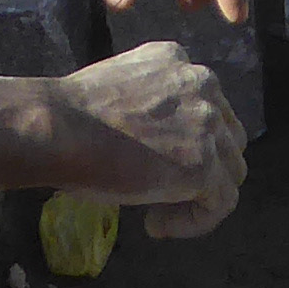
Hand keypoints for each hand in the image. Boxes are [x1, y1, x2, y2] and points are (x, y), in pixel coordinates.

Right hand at [39, 40, 244, 237]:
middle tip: (159, 192)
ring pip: (231, 171)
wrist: (57, 127)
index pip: (206, 106)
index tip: (152, 165)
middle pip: (227, 138)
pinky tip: (157, 226)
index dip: (187, 143)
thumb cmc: (69, 116)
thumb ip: (152, 106)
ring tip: (156, 214)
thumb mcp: (122, 90)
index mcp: (178, 61)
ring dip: (198, 197)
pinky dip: (194, 222)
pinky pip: (220, 202)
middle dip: (202, 168)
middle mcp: (202, 83)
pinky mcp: (203, 164)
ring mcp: (207, 123)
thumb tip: (161, 146)